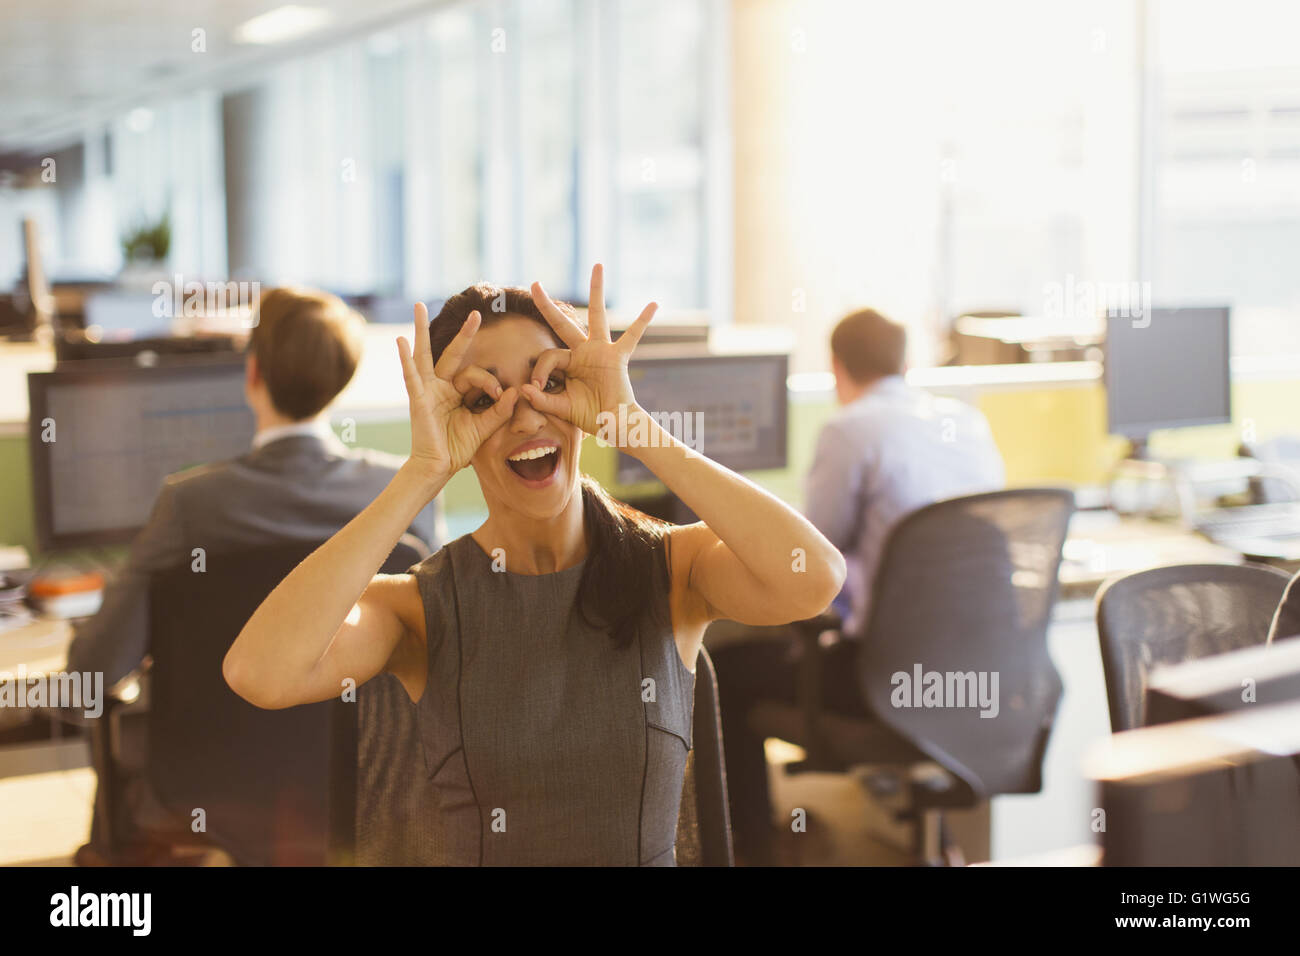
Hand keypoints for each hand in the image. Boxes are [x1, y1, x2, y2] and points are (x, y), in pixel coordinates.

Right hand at [396, 303, 519, 479]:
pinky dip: (405, 359)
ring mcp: (426, 390)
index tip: (500, 396)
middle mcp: (440, 386)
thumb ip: (499, 410)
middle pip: (451, 353)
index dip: (490, 383)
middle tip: (475, 312)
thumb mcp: (484, 426)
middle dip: (463, 333)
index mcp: (455, 391)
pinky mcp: (418, 400)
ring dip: (421, 330)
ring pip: (424, 354)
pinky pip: (411, 376)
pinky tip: (401, 341)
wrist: (439, 467)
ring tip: (419, 306)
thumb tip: (516, 391)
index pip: (475, 374)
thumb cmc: (457, 447)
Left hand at [521, 264, 657, 439]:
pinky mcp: (618, 357)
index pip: (549, 355)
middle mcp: (583, 351)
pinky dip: (643, 321)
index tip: (535, 388)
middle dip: (547, 304)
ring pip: (597, 315)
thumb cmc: (590, 416)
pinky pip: (632, 336)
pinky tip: (653, 305)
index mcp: (568, 362)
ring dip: (596, 290)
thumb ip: (542, 400)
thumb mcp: (561, 408)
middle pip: (563, 322)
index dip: (539, 370)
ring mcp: (601, 350)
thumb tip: (523, 390)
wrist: (615, 426)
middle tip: (534, 283)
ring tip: (597, 266)